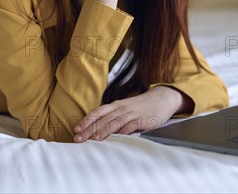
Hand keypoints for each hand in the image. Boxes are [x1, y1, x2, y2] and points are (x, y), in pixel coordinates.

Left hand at [72, 86, 189, 141]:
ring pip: (115, 122)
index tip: (76, 130)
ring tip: (94, 139)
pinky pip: (132, 126)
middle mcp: (121, 108)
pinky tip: (117, 138)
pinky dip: (124, 131)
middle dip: (89, 129)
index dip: (86, 121)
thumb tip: (97, 130)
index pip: (97, 112)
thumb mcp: (124, 108)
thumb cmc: (140, 106)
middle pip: (103, 119)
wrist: (161, 98)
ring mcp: (132, 114)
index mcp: (115, 105)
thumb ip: (113, 117)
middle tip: (78, 139)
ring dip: (104, 130)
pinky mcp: (142, 119)